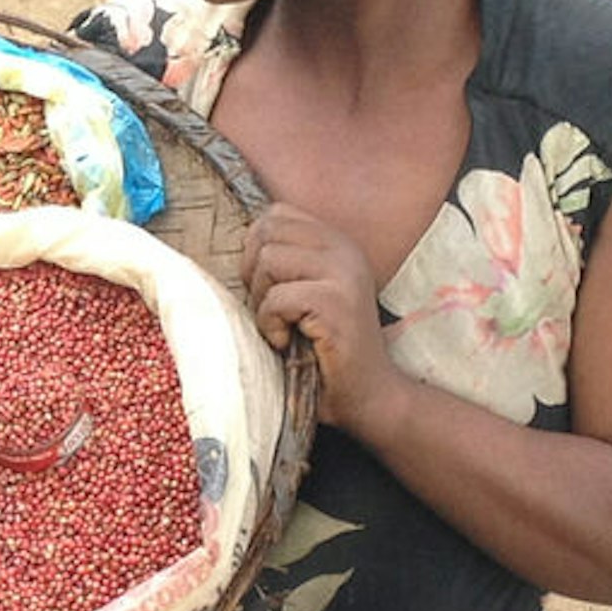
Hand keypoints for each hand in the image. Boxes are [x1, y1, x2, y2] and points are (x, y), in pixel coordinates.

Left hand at [243, 202, 397, 432]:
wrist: (368, 396)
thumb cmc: (326, 350)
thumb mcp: (307, 294)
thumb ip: (286, 262)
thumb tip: (243, 243)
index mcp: (338, 243)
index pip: (277, 214)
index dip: (256, 249)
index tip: (268, 289)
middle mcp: (345, 250)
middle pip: (266, 232)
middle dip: (254, 274)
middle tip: (273, 312)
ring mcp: (344, 274)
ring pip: (267, 261)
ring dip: (262, 302)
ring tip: (282, 328)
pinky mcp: (336, 303)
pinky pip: (276, 299)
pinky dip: (270, 325)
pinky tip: (288, 343)